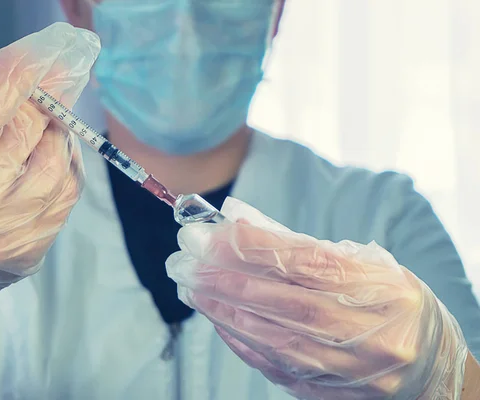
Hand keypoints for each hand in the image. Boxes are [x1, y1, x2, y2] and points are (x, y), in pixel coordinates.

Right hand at [0, 17, 99, 322]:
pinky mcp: (32, 249)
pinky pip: (67, 190)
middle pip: (25, 131)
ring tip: (41, 122)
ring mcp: (6, 235)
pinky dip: (64, 162)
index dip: (17, 71)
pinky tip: (48, 154)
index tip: (46, 47)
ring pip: (55, 158)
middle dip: (44, 93)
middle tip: (59, 70)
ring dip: (55, 129)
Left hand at [167, 197, 468, 398]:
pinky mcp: (333, 391)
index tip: (214, 233)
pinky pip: (278, 367)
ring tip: (191, 289)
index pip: (305, 262)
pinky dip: (242, 342)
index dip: (255, 247)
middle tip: (185, 263)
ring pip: (275, 339)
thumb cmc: (394, 304)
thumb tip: (245, 229)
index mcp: (378, 287)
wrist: (432, 367)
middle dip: (227, 281)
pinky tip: (217, 321)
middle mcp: (366, 330)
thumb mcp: (367, 264)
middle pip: (284, 302)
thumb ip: (308, 249)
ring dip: (225, 312)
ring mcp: (349, 367)